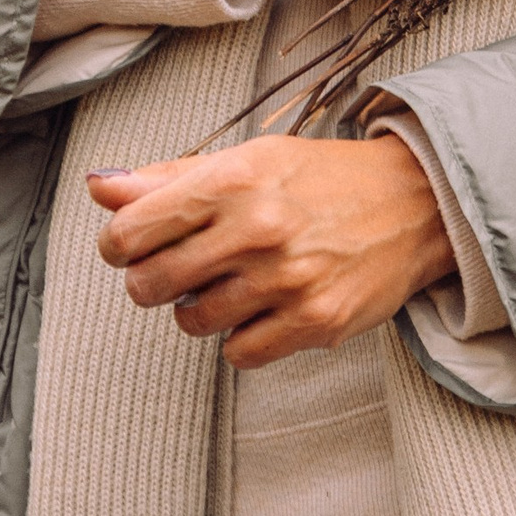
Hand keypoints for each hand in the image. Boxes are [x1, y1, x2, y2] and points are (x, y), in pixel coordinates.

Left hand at [87, 136, 456, 367]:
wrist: (416, 203)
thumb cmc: (323, 179)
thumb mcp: (247, 160)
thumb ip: (170, 178)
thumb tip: (100, 186)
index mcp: (234, 179)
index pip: (129, 231)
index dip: (119, 245)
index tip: (133, 245)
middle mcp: (258, 228)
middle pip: (150, 286)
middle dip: (153, 283)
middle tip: (182, 269)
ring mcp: (288, 279)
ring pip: (192, 323)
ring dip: (201, 309)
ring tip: (234, 283)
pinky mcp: (315, 322)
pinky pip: (238, 354)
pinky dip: (242, 337)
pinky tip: (265, 307)